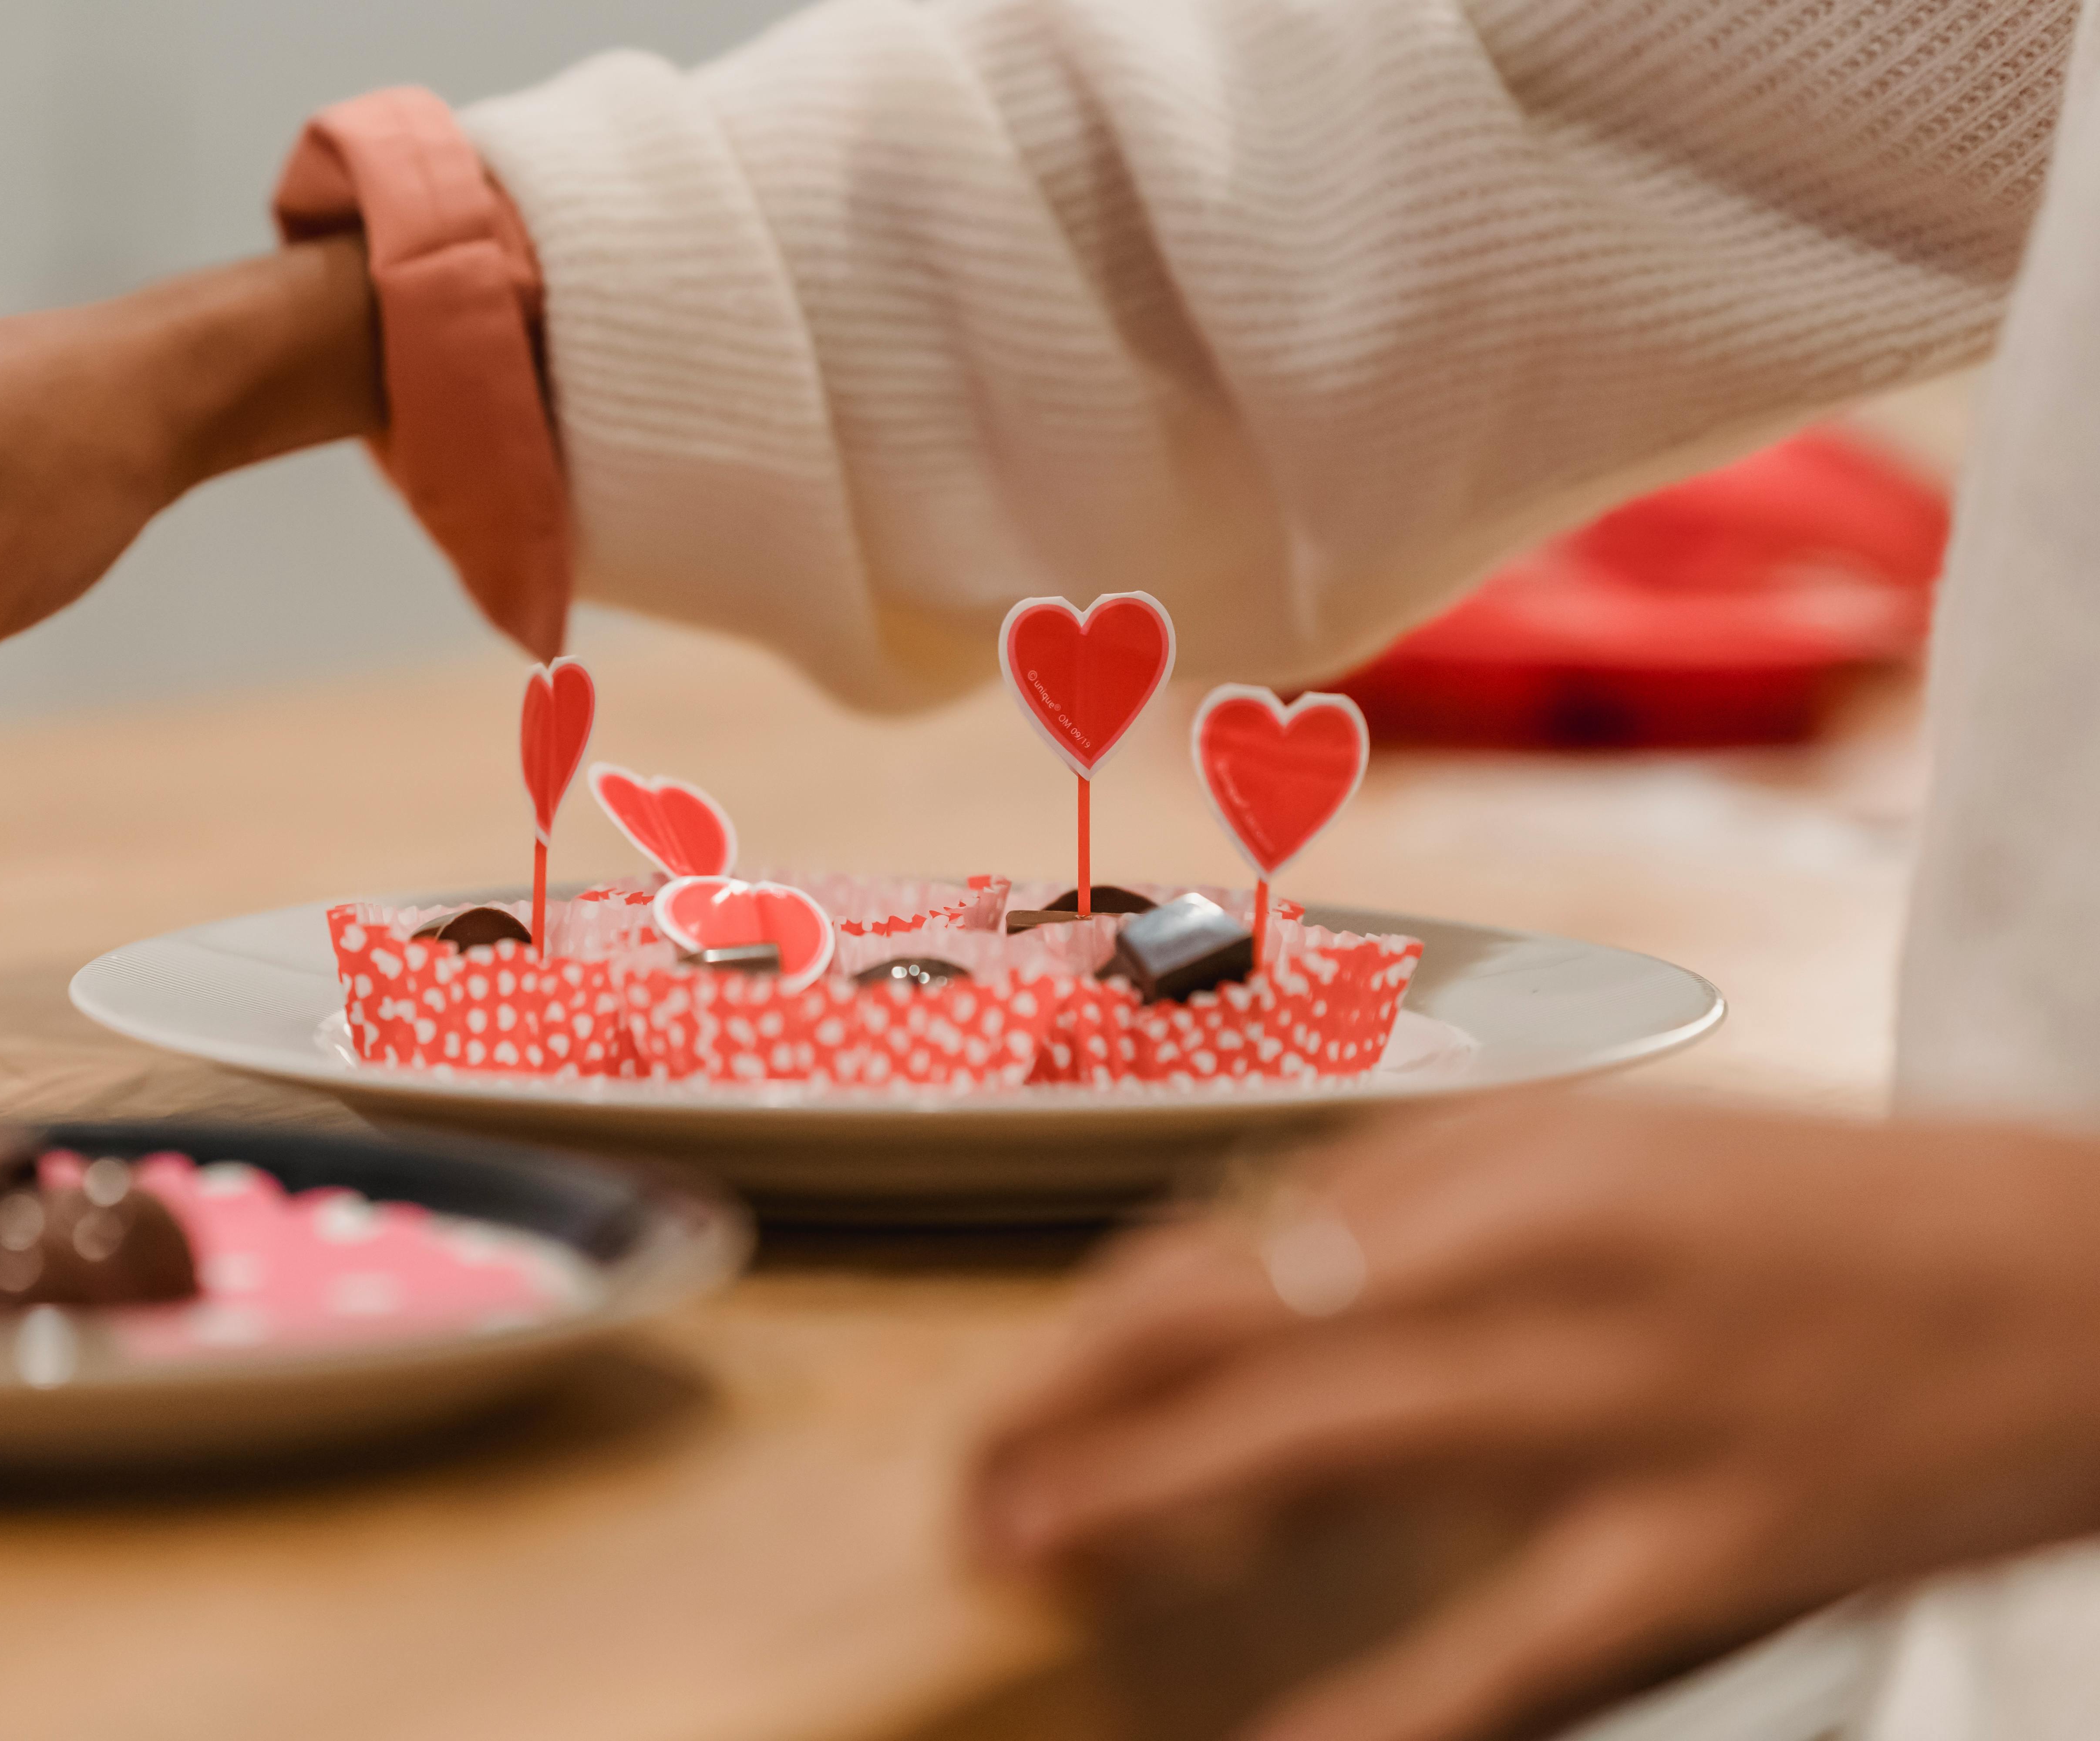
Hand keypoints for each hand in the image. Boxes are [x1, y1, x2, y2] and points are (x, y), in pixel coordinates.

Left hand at [967, 1094, 2099, 1740]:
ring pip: (1324, 1449)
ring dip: (1157, 1504)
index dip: (1100, 1322)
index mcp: (1512, 1154)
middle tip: (978, 1490)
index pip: (1234, 1238)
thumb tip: (1263, 1267)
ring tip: (1043, 1552)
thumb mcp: (1611, 1144)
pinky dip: (1384, 1708)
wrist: (2081, 1277)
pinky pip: (1508, 1642)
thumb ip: (1433, 1195)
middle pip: (1237, 1331)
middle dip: (1075, 1414)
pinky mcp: (1708, 1538)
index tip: (1025, 1385)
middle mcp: (1537, 1259)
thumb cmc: (1828, 1207)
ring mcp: (1618, 1403)